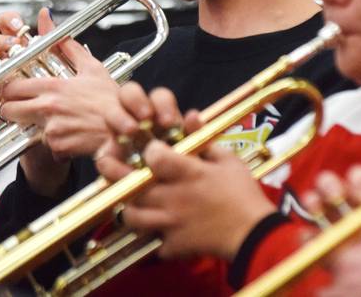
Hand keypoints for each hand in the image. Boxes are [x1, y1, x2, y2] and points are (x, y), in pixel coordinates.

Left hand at [0, 8, 121, 195]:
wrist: (125, 128)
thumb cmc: (111, 99)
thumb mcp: (92, 68)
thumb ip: (67, 46)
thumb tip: (49, 21)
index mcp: (53, 87)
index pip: (12, 87)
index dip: (8, 89)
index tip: (11, 89)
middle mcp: (48, 108)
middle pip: (8, 110)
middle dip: (10, 108)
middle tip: (19, 106)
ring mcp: (51, 129)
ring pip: (24, 128)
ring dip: (30, 125)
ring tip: (47, 119)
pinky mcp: (57, 146)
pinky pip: (44, 143)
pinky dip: (52, 139)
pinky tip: (65, 132)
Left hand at [94, 83, 275, 259]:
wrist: (254, 234)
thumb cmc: (243, 193)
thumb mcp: (228, 160)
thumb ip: (204, 139)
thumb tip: (191, 114)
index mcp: (189, 173)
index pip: (154, 157)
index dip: (148, 150)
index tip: (150, 149)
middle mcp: (174, 197)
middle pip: (131, 185)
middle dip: (114, 172)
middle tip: (106, 163)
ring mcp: (171, 223)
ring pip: (133, 216)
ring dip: (128, 207)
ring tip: (129, 200)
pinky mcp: (174, 246)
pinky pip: (151, 242)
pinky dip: (149, 236)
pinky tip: (153, 229)